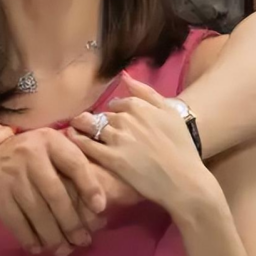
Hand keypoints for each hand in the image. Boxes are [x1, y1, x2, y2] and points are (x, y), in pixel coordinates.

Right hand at [0, 127, 105, 255]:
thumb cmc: (27, 154)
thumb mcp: (50, 147)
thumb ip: (71, 164)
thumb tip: (99, 202)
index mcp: (49, 140)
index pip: (74, 163)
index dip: (90, 186)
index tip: (101, 208)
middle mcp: (30, 156)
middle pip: (57, 195)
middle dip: (73, 223)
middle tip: (83, 240)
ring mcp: (12, 177)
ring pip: (39, 214)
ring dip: (55, 237)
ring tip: (65, 249)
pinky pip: (18, 224)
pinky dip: (31, 239)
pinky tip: (40, 247)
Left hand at [70, 77, 217, 221]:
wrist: (184, 180)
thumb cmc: (181, 147)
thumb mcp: (169, 112)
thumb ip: (145, 92)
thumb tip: (124, 75)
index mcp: (139, 106)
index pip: (117, 103)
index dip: (114, 111)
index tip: (114, 120)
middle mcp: (125, 119)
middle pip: (103, 114)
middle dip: (99, 120)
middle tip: (96, 129)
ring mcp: (117, 139)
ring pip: (91, 126)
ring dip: (82, 126)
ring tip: (76, 129)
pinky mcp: (111, 159)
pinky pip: (87, 145)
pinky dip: (77, 140)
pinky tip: (71, 139)